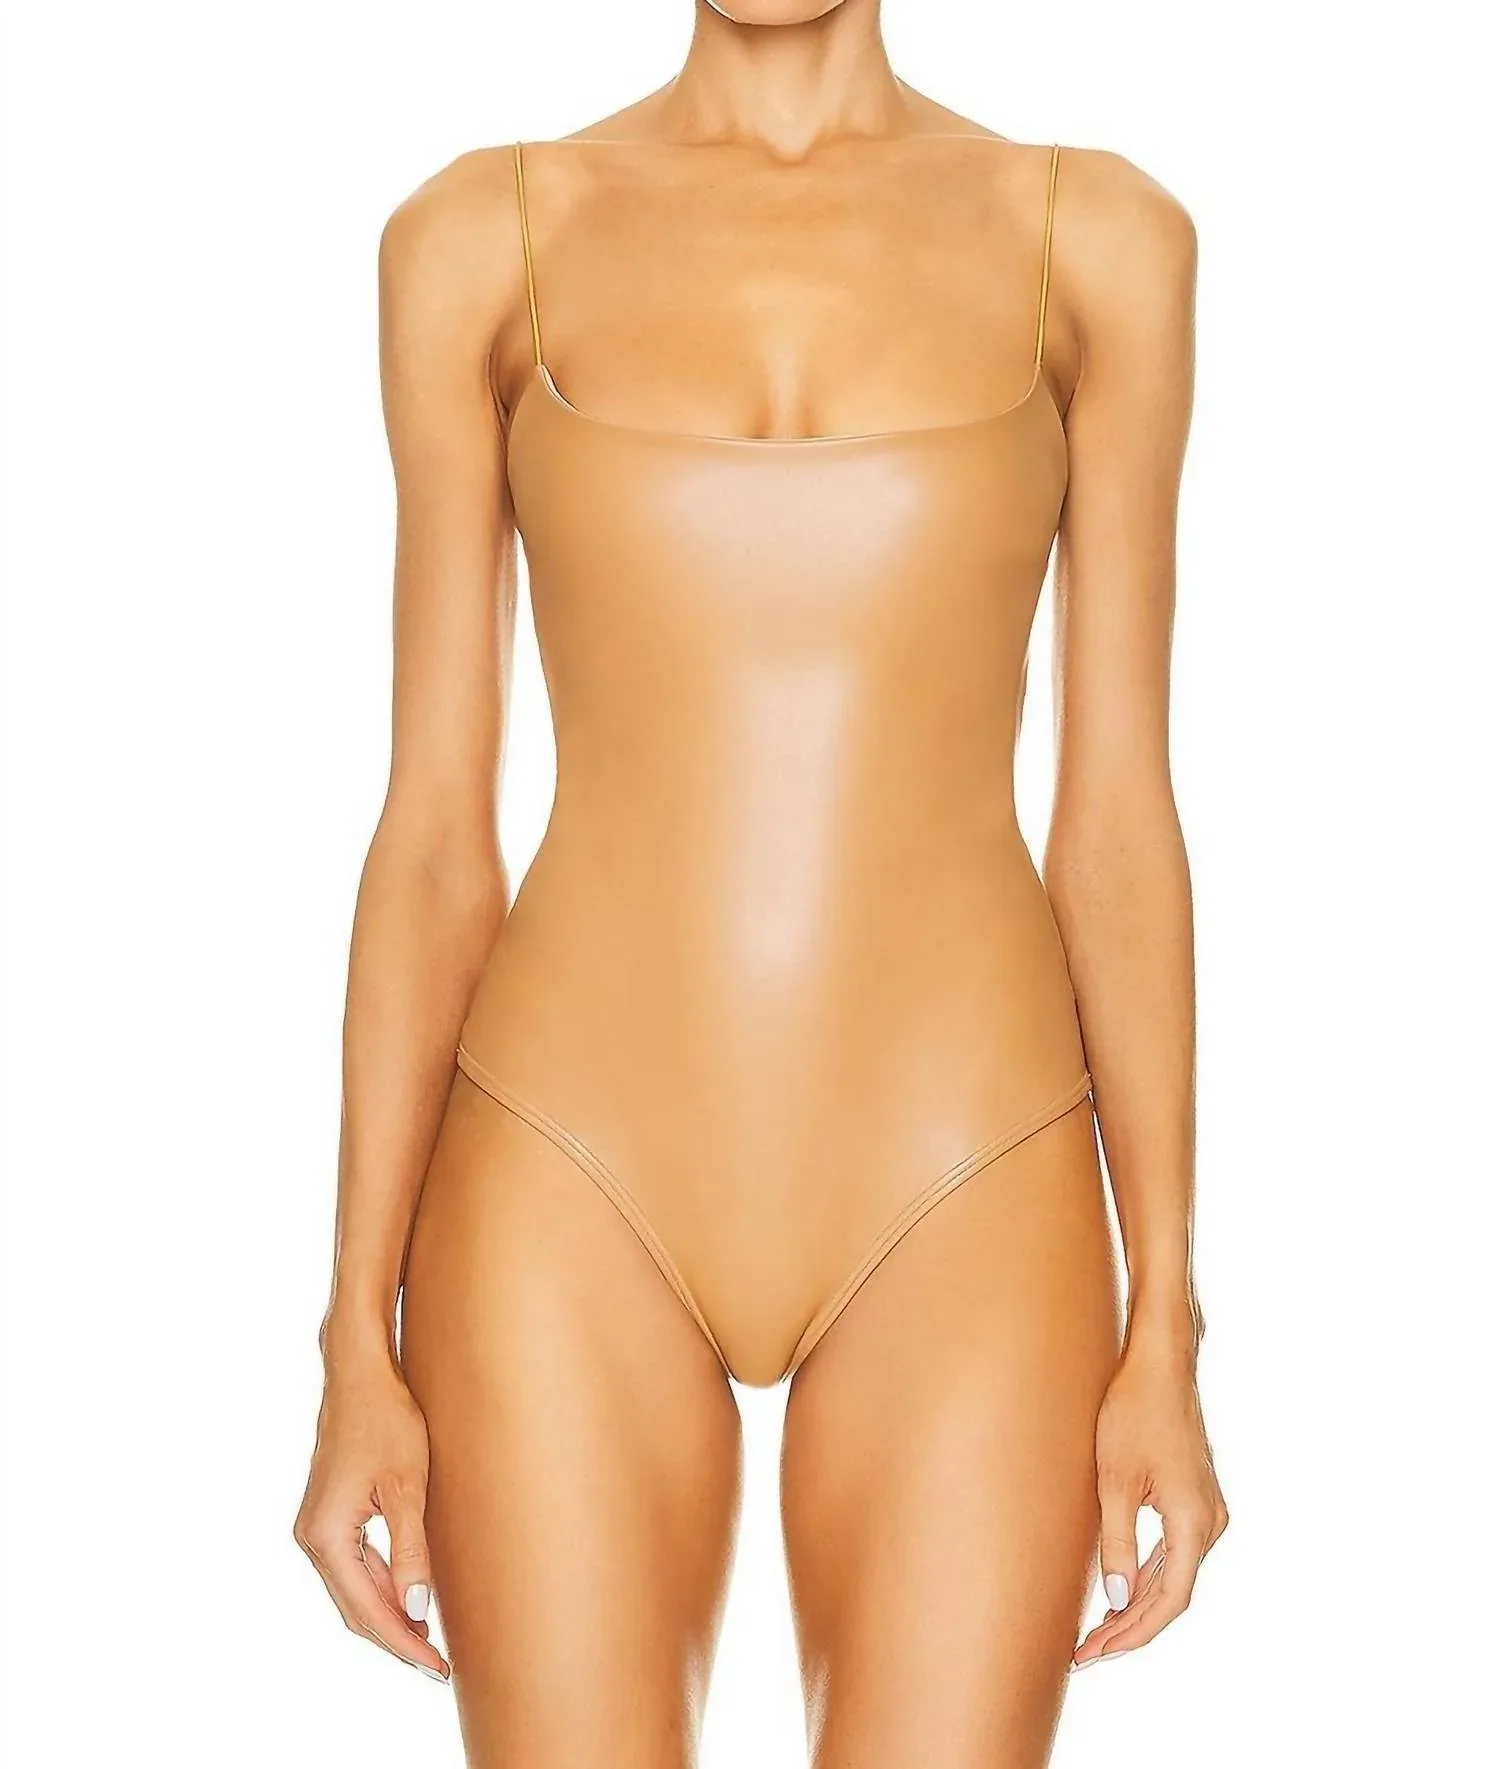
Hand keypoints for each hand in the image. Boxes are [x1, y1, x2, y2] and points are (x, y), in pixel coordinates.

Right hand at [293, 1347, 449, 1681]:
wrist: (359, 1374)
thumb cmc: (387, 1418)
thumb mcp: (408, 1485)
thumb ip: (411, 1550)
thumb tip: (418, 1608)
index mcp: (327, 1535)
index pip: (367, 1608)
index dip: (404, 1641)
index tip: (438, 1667)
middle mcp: (312, 1537)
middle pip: (355, 1607)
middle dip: (397, 1637)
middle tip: (439, 1666)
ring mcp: (317, 1526)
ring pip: (353, 1589)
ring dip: (389, 1615)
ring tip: (429, 1640)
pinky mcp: (329, 1515)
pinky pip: (354, 1566)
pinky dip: (380, 1587)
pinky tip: (409, 1598)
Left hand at [1072, 1329, 1227, 1667]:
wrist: (1161, 1364)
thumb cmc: (1133, 1413)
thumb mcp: (1115, 1481)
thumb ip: (1118, 1544)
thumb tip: (1118, 1603)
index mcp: (1194, 1523)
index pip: (1168, 1601)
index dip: (1131, 1634)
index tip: (1093, 1654)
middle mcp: (1210, 1523)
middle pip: (1173, 1594)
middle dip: (1130, 1627)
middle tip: (1085, 1653)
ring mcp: (1208, 1510)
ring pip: (1175, 1576)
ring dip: (1139, 1604)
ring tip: (1096, 1631)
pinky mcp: (1197, 1498)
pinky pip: (1175, 1552)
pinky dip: (1149, 1576)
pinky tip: (1120, 1589)